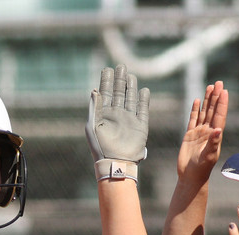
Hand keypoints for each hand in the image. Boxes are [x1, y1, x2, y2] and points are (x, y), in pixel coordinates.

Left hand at [86, 64, 149, 180]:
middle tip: (121, 66)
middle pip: (118, 93)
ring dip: (130, 87)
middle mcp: (116, 115)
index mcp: (104, 114)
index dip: (106, 81)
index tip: (107, 69)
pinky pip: (143, 110)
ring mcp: (129, 119)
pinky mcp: (140, 126)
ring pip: (131, 99)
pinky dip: (144, 100)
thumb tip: (94, 90)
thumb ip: (94, 108)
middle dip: (119, 80)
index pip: (105, 93)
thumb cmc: (101, 147)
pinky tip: (144, 90)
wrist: (116, 163)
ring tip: (130, 76)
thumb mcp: (93, 126)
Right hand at [176, 81, 228, 184]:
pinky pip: (193, 119)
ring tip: (210, 87)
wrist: (191, 177)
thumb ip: (214, 143)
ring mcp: (199, 133)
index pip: (220, 116)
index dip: (222, 103)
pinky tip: (197, 101)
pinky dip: (195, 110)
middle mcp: (209, 131)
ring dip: (207, 100)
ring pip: (204, 112)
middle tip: (219, 83)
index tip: (224, 91)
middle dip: (216, 97)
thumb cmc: (201, 169)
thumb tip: (218, 130)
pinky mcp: (190, 135)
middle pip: (213, 110)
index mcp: (215, 135)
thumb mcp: (209, 156)